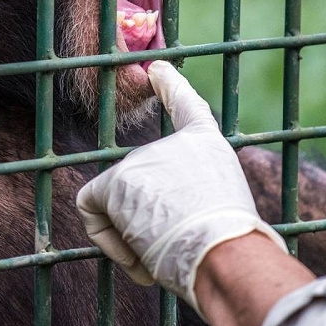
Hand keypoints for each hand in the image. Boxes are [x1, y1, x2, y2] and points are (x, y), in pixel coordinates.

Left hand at [76, 62, 286, 316]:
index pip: (186, 104)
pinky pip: (93, 213)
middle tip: (175, 250)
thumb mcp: (227, 206)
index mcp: (206, 143)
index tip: (157, 69)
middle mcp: (170, 143)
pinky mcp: (115, 183)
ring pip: (118, 208)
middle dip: (150, 225)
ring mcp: (139, 160)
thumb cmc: (232, 243)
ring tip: (161, 255)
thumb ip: (196, 200)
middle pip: (143, 188)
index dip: (171, 86)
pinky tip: (135, 256)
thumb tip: (177, 221)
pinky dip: (108, 240)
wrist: (223, 249)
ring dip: (134, 241)